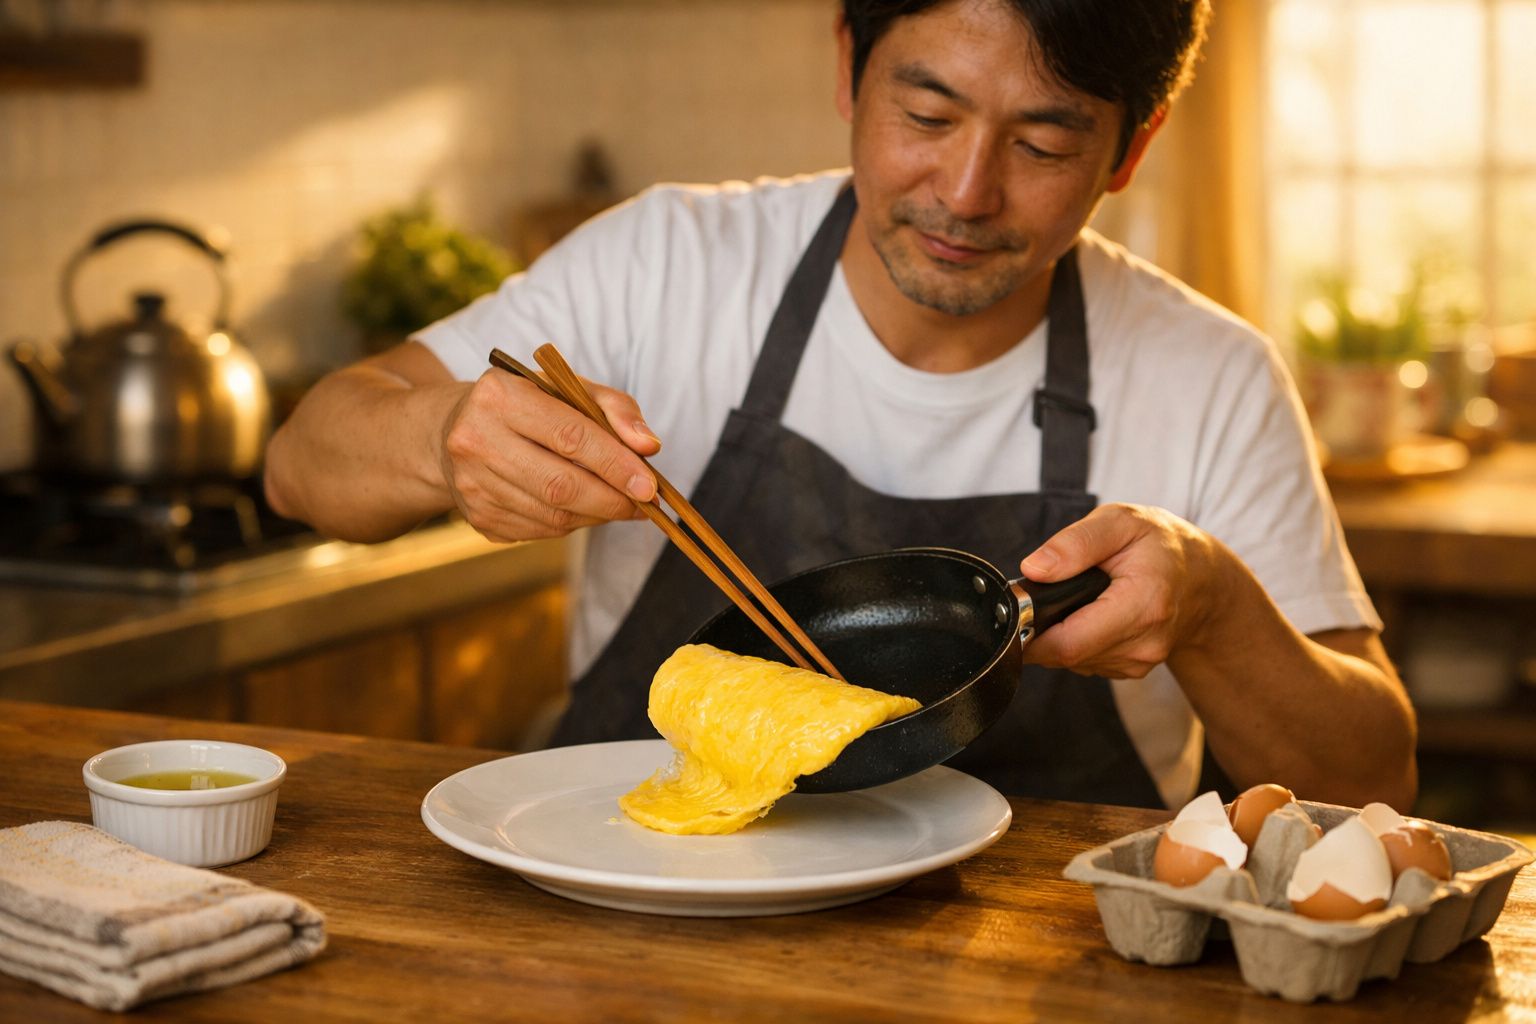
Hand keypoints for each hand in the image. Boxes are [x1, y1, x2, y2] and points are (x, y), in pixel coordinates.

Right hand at [438, 368, 661, 541]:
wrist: (452, 431)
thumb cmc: (526, 405)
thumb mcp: (568, 388)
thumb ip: (615, 408)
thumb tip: (649, 446)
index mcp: (500, 396)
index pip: (570, 436)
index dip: (615, 464)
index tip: (650, 485)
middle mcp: (476, 439)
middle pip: (560, 485)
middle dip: (612, 500)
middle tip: (643, 505)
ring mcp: (471, 484)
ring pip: (552, 516)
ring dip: (597, 515)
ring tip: (618, 504)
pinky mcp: (477, 516)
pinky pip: (540, 531)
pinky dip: (573, 524)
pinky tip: (583, 509)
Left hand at [1017, 503, 1229, 678]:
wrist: (1203, 578)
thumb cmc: (1161, 545)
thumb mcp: (1121, 521)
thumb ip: (1076, 543)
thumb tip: (1035, 570)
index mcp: (1143, 604)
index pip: (1069, 642)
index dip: (1032, 633)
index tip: (1018, 611)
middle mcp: (1144, 643)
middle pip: (1066, 654)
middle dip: (1043, 628)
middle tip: (1045, 595)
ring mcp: (1139, 662)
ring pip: (1073, 660)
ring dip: (1061, 634)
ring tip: (1076, 598)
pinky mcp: (1132, 669)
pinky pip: (1086, 661)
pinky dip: (1078, 639)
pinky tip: (1091, 614)